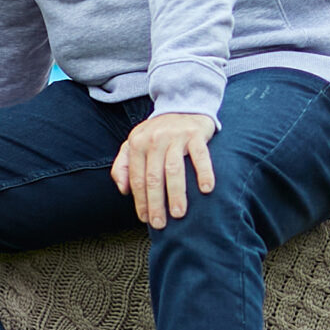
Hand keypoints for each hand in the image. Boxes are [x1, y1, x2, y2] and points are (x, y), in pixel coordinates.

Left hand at [110, 111, 215, 229]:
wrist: (183, 106)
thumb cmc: (157, 133)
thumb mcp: (134, 144)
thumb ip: (123, 166)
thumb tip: (123, 190)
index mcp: (137, 143)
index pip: (137, 178)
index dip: (140, 200)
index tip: (145, 219)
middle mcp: (154, 139)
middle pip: (153, 177)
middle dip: (156, 203)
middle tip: (160, 223)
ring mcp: (176, 136)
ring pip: (174, 170)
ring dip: (176, 194)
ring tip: (179, 213)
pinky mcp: (195, 134)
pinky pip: (201, 156)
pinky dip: (204, 173)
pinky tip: (206, 189)